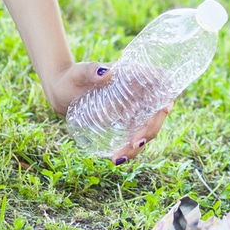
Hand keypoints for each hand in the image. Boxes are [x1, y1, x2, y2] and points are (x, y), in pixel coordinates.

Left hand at [45, 60, 170, 163]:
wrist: (61, 94)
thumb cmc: (71, 77)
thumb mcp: (79, 73)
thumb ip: (90, 70)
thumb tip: (106, 72)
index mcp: (135, 76)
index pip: (162, 85)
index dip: (168, 96)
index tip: (163, 110)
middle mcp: (139, 94)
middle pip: (157, 113)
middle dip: (150, 130)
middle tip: (134, 144)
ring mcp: (133, 110)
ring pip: (147, 129)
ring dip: (139, 146)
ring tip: (118, 158)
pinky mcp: (125, 123)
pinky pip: (134, 137)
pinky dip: (129, 150)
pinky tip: (116, 158)